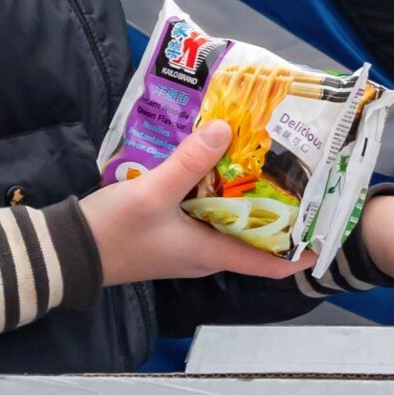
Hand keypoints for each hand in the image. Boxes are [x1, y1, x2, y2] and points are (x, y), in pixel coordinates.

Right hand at [81, 121, 316, 289]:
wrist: (65, 253)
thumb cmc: (113, 231)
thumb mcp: (152, 191)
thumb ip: (189, 161)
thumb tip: (226, 129)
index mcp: (210, 253)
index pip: (269, 265)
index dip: (301, 254)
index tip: (327, 233)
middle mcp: (203, 254)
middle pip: (252, 239)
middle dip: (278, 214)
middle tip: (299, 178)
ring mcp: (183, 246)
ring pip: (227, 224)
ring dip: (245, 200)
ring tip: (263, 163)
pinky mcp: (166, 234)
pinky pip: (203, 216)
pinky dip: (215, 195)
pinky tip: (213, 165)